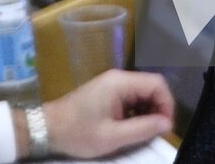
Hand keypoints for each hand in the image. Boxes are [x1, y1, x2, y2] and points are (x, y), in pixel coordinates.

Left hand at [42, 70, 174, 158]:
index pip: (157, 84)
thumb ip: (142, 129)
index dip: (167, 104)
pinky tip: (131, 130)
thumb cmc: (78, 132)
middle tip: (155, 133)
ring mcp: (112, 86)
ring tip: (143, 134)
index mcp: (120, 83)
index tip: (165, 127)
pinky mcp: (107, 94)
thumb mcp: (112, 137)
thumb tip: (167, 124)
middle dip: (158, 110)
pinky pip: (131, 100)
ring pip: (142, 95)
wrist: (48, 129)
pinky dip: (137, 114)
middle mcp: (118, 79)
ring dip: (148, 113)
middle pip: (151, 88)